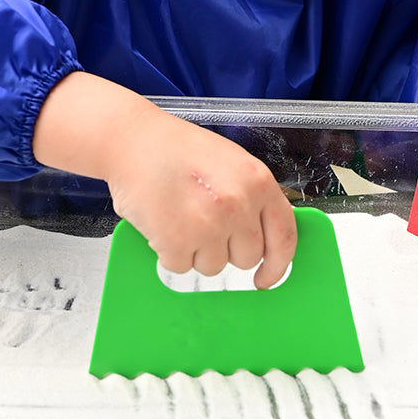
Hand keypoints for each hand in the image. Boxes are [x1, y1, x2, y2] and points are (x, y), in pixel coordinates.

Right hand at [34, 73, 296, 287]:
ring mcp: (209, 225)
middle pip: (247, 258)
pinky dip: (169, 252)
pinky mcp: (177, 242)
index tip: (266, 278)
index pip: (284, 236)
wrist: (133, 140)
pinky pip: (180, 266)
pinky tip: (163, 221)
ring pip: (213, 267)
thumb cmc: (178, 149)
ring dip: (195, 250)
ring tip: (180, 215)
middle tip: (204, 223)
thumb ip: (252, 196)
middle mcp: (239, 204)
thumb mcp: (232, 162)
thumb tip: (263, 236)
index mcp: (258, 181)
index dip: (278, 264)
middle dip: (227, 249)